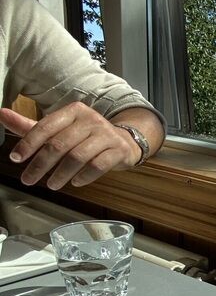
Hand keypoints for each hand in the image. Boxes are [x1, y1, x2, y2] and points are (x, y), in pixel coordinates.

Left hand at [0, 102, 142, 189]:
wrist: (124, 140)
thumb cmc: (86, 136)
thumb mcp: (59, 129)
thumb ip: (31, 126)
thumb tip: (1, 114)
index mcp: (73, 111)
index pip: (46, 126)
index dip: (28, 143)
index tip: (15, 159)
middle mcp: (91, 119)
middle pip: (60, 144)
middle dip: (40, 164)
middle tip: (28, 179)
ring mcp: (106, 135)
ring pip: (78, 156)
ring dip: (61, 173)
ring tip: (52, 184)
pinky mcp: (118, 150)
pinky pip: (98, 165)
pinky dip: (84, 176)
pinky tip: (75, 183)